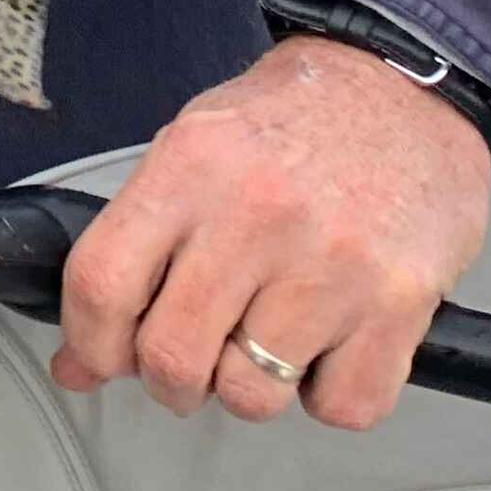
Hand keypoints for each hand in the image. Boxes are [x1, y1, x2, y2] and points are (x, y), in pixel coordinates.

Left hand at [48, 35, 490, 430]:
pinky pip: (341, 406)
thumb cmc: (299, 117)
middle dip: (171, 381)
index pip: (103, 283)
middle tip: (189, 364)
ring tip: (269, 337)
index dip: (89, 343)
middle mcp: (257, 214)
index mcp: (192, 166)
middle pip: (173, 356)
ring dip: (252, 386)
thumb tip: (83, 352)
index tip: (96, 358)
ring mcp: (332, 264)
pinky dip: (329, 394)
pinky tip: (330, 343)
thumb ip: (139, 239)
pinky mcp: (399, 304)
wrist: (407, 84)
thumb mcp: (198, 143)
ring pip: (253, 395)